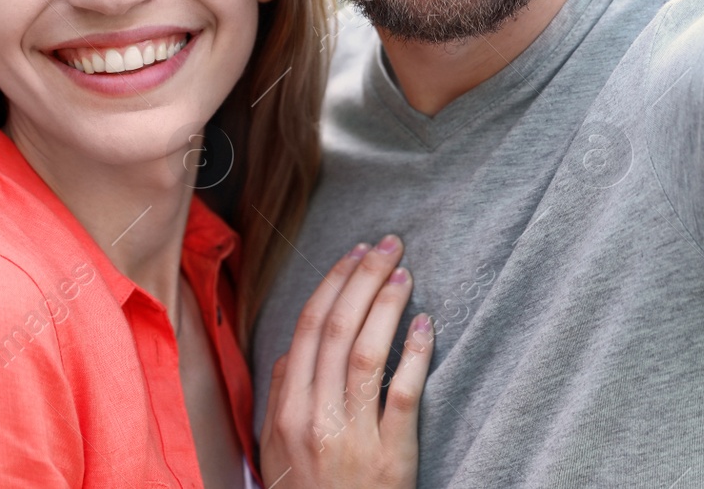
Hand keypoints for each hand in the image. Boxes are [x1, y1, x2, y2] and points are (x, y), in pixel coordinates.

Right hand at [260, 236, 433, 488]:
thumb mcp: (275, 451)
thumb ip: (280, 397)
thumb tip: (292, 351)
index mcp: (286, 409)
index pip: (310, 327)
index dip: (335, 282)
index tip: (356, 253)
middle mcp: (314, 417)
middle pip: (338, 329)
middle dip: (365, 278)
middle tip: (390, 245)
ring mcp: (352, 437)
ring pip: (368, 353)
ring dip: (389, 305)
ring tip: (406, 274)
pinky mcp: (390, 458)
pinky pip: (403, 394)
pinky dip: (415, 354)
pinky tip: (427, 325)